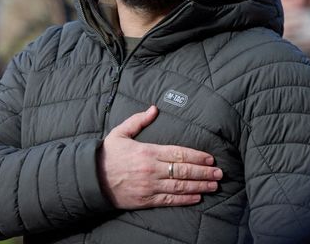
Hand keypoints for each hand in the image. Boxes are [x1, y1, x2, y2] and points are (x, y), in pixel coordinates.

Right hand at [97, 105, 222, 208]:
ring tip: (214, 185)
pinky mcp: (145, 200)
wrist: (90, 179)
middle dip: (204, 172)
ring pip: (179, 187)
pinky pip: (168, 200)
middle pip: (183, 171)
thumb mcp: (120, 132)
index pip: (178, 153)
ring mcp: (149, 186)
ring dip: (199, 186)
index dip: (197, 156)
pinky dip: (184, 200)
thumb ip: (139, 120)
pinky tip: (197, 197)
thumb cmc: (106, 154)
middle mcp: (151, 169)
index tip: (210, 158)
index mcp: (147, 151)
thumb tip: (154, 108)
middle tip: (219, 172)